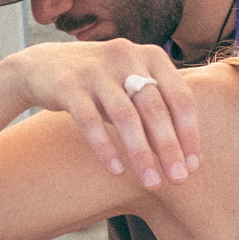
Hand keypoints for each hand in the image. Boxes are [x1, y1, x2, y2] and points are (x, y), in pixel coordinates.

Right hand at [8, 41, 201, 188]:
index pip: (180, 97)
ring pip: (125, 116)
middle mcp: (127, 57)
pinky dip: (105, 148)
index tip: (195, 165)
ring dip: (141, 154)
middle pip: (155, 108)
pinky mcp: (69, 85)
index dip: (189, 133)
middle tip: (180, 180)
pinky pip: (90, 121)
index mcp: (152, 56)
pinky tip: (117, 171)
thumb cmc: (102, 84)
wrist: (44, 66)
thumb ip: (160, 114)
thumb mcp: (134, 89)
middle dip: (170, 148)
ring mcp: (96, 70)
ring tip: (152, 183)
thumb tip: (190, 158)